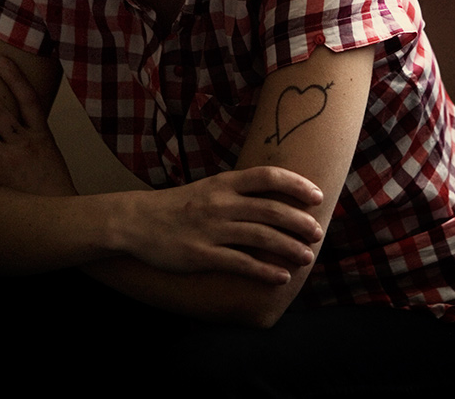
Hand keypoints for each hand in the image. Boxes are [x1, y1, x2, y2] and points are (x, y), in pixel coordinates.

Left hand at [0, 56, 75, 196]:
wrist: (59, 213)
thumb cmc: (54, 183)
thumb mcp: (49, 152)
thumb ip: (31, 134)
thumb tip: (10, 120)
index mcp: (41, 134)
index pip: (28, 98)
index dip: (14, 77)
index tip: (0, 60)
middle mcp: (24, 144)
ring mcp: (8, 161)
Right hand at [113, 167, 325, 284]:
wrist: (136, 221)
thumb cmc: (179, 205)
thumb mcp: (209, 189)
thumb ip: (240, 191)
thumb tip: (278, 198)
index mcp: (224, 183)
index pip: (268, 177)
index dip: (297, 185)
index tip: (317, 196)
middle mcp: (220, 203)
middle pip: (271, 209)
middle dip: (300, 221)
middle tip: (318, 232)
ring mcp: (211, 229)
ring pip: (260, 237)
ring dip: (289, 247)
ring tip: (307, 257)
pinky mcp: (201, 255)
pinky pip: (240, 263)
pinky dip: (264, 271)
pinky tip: (281, 278)